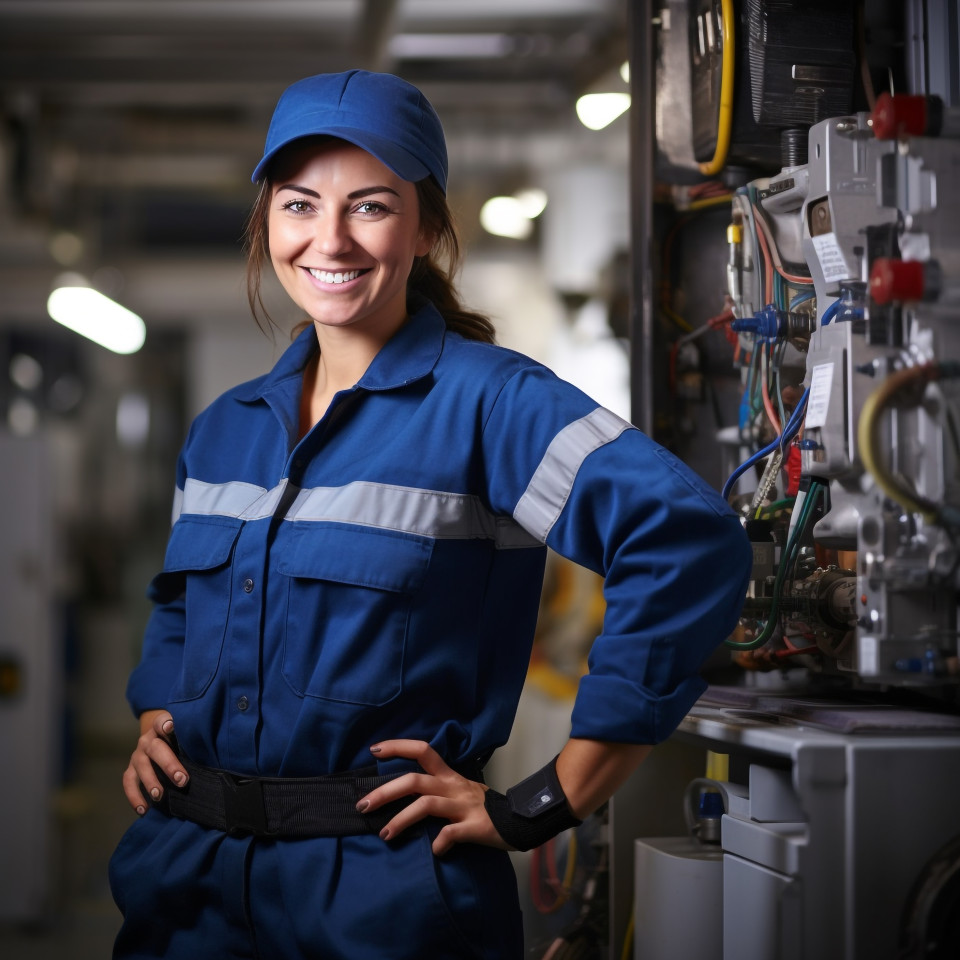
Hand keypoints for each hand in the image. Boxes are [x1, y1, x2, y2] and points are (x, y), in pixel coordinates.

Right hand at [121, 709, 188, 815]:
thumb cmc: (181, 739)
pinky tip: (143, 809)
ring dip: (150, 781)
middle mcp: (148, 739)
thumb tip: (216, 755)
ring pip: (140, 765)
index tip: (170, 727)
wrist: (162, 741)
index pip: (162, 722)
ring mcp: (138, 754)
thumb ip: (194, 739)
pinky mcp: (131, 769)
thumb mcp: (186, 736)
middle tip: (181, 780)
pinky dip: (134, 796)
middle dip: (168, 764)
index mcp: (162, 726)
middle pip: (155, 748)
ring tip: (159, 796)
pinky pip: (129, 782)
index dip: (165, 724)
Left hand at [356, 739, 508, 855]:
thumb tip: (405, 798)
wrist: (520, 821)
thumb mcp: (461, 791)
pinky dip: (439, 843)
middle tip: (363, 806)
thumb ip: (437, 790)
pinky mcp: (475, 827)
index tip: (374, 750)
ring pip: (426, 805)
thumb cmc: (485, 808)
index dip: (398, 747)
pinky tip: (434, 851)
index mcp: (449, 776)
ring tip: (385, 834)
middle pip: (415, 780)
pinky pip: (451, 834)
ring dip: (401, 819)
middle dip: (385, 792)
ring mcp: (463, 807)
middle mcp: (453, 787)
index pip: (422, 751)